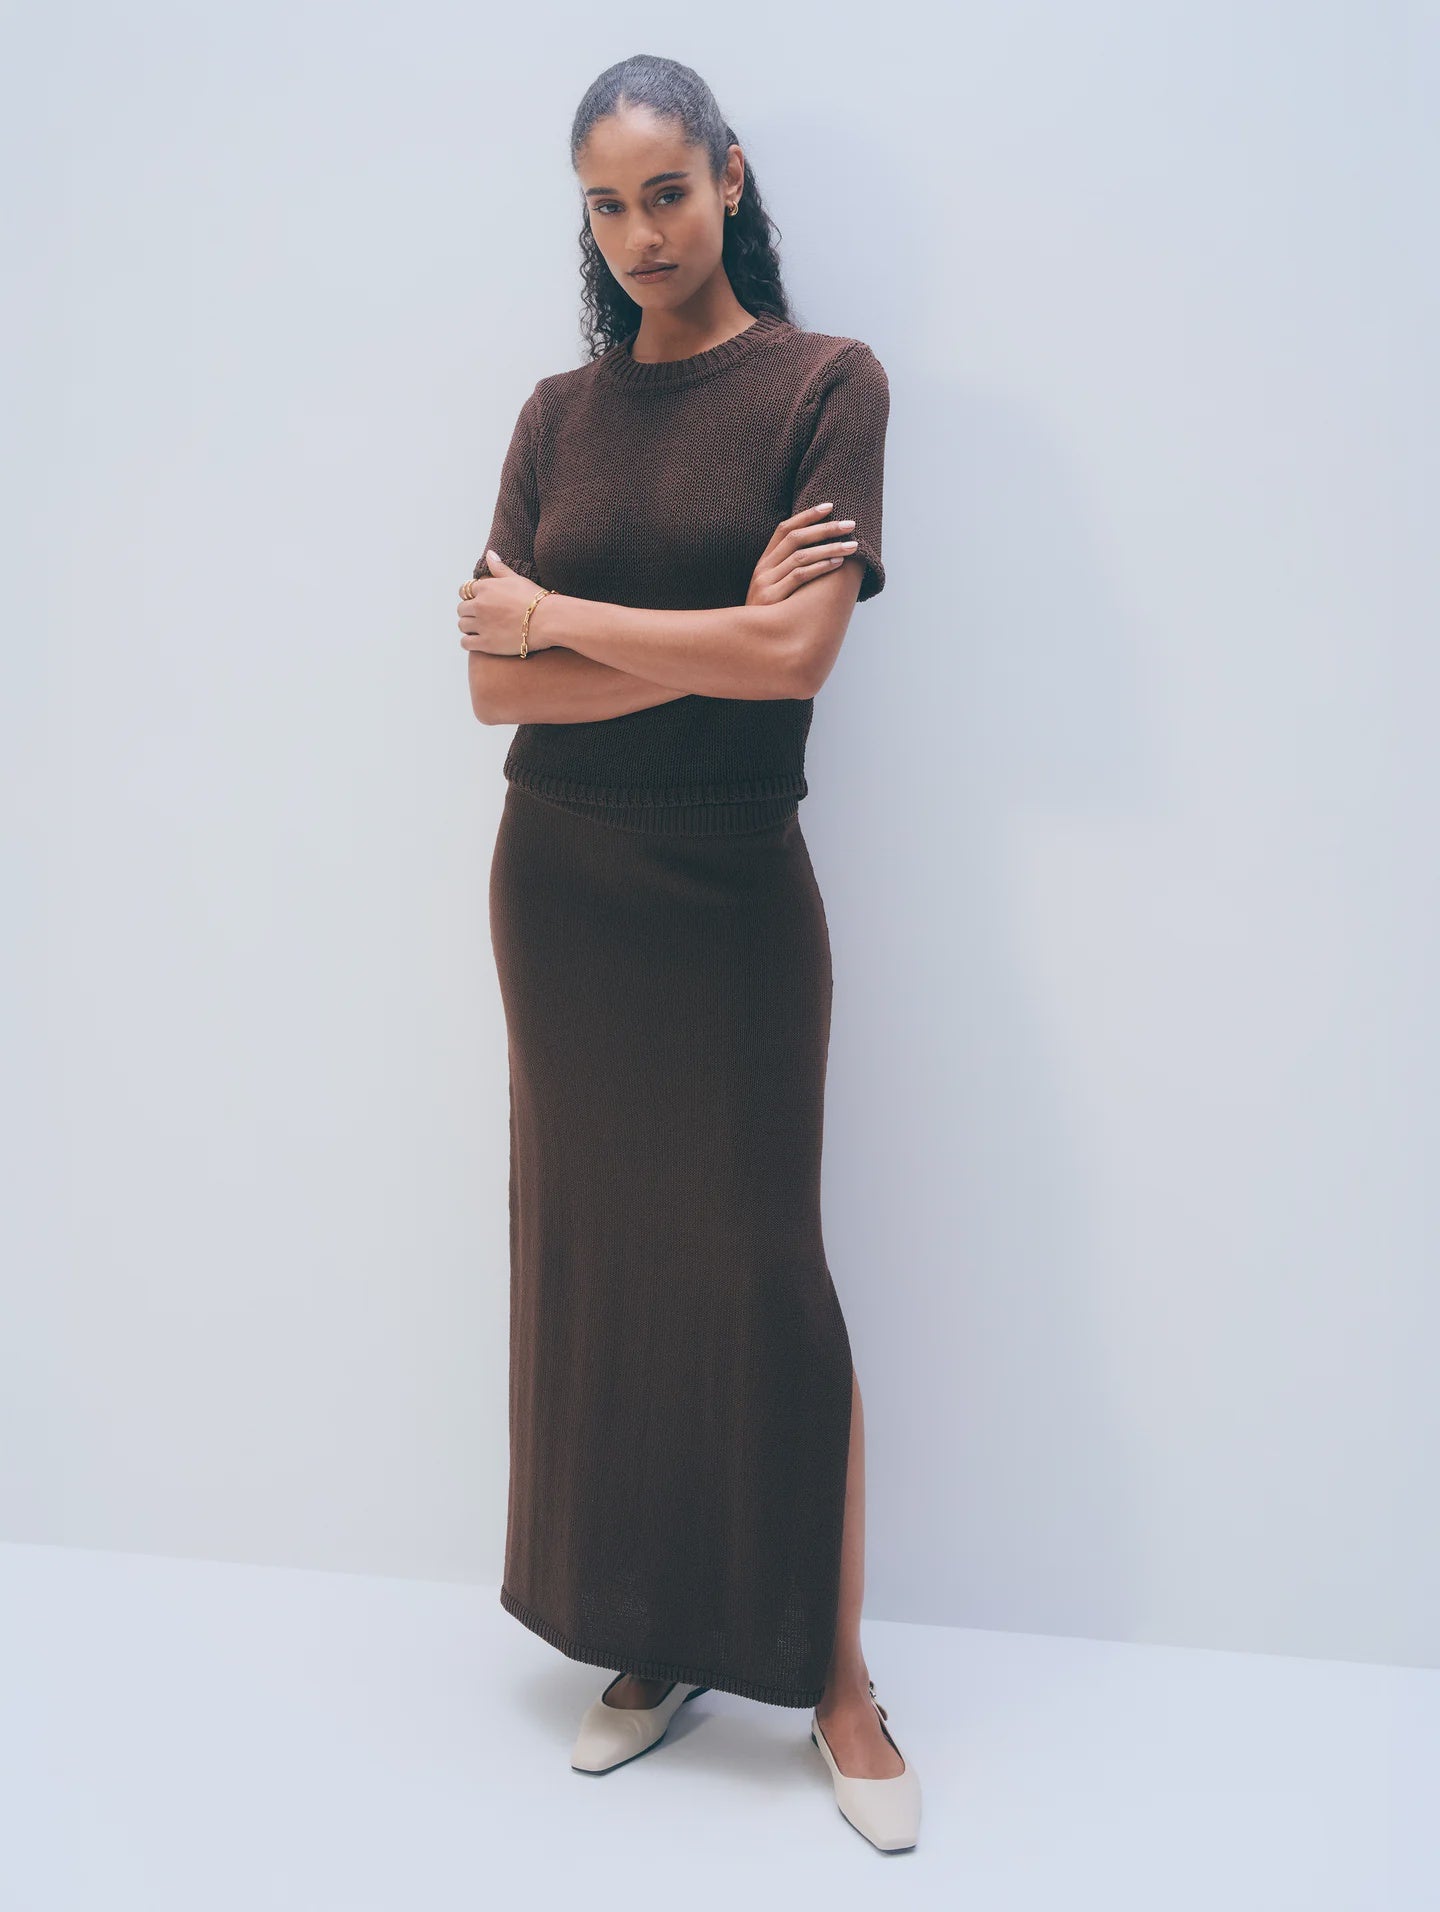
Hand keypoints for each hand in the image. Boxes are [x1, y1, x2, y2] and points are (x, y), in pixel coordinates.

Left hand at [458, 551, 555, 653]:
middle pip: (462, 609)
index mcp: (485, 588)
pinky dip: (469, 642)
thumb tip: (489, 554)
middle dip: (469, 612)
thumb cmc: (536, 599)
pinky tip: (478, 641)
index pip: (465, 590)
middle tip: (482, 617)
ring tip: (481, 629)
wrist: (548, 621)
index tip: (480, 602)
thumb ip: (499, 568)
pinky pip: (465, 643)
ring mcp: (481, 624)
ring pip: (462, 625)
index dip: (471, 596)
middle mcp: (479, 605)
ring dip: (469, 627)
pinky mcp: (485, 643)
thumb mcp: (517, 579)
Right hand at [745, 503, 860, 606]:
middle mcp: (763, 569)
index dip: (806, 516)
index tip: (830, 506)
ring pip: (800, 556)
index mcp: (764, 562)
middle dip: (825, 528)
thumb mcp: (776, 590)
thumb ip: (791, 571)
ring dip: (829, 548)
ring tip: (852, 546)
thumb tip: (823, 553)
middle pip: (795, 538)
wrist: (748, 645)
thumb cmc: (771, 617)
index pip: (784, 529)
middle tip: (850, 524)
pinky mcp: (771, 598)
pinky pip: (798, 577)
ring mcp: (765, 583)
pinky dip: (819, 567)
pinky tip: (836, 563)